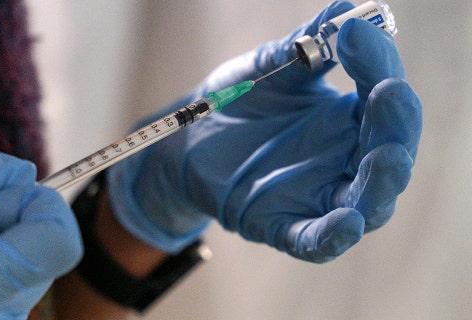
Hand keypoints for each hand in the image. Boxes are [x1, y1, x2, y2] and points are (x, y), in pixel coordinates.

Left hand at [107, 1, 421, 261]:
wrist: (189, 137)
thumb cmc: (239, 102)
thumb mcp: (270, 69)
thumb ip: (305, 45)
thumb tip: (346, 7)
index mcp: (347, 121)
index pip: (382, 98)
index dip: (377, 67)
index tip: (354, 33)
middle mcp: (343, 161)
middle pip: (387, 153)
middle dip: (394, 125)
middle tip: (388, 92)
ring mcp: (315, 196)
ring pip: (366, 203)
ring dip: (379, 184)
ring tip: (387, 158)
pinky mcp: (281, 224)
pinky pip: (314, 239)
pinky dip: (332, 236)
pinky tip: (347, 223)